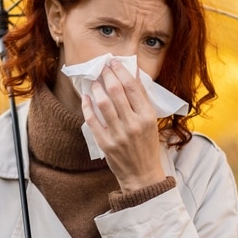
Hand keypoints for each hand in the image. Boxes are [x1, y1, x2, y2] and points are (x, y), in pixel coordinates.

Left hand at [81, 60, 166, 192]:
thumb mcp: (151, 121)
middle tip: (102, 68)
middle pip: (116, 91)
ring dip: (96, 88)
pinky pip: (92, 120)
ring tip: (94, 82)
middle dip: (107, 75)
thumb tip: (132, 75)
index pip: (132, 86)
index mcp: (147, 116)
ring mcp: (118, 134)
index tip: (113, 63)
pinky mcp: (105, 143)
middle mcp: (133, 124)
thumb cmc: (147, 145)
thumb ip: (141, 98)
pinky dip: (87, 107)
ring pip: (103, 103)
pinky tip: (86, 98)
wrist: (142, 174)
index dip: (121, 71)